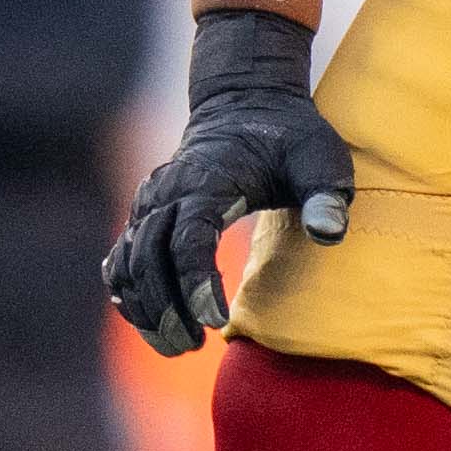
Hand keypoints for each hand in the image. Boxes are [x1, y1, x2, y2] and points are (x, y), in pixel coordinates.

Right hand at [103, 8, 354, 353]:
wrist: (245, 105)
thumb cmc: (289, 137)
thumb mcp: (320, 159)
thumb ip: (325, 195)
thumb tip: (328, 234)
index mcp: (206, 179)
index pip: (188, 238)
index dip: (196, 283)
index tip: (216, 322)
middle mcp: (167, 191)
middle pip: (148, 258)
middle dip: (165, 308)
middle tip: (193, 345)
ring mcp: (150, 203)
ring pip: (128, 263)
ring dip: (145, 309)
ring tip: (179, 346)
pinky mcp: (145, 216)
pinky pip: (121, 260)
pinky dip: (129, 294)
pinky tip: (151, 324)